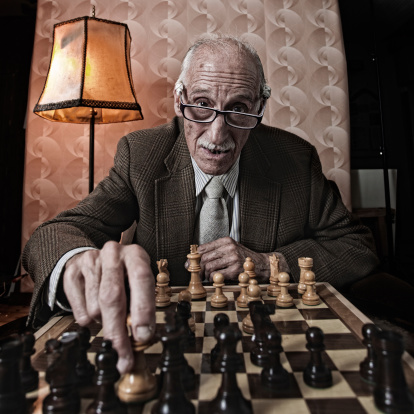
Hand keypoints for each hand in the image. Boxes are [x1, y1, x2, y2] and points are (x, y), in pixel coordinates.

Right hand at [62, 241, 154, 373]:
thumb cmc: (125, 277)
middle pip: (112, 297)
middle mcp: (113, 254)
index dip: (143, 308)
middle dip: (118, 331)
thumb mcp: (138, 284)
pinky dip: (88, 320)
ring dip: (103, 322)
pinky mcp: (72, 272)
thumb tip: (141, 337)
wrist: (97, 259)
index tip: (143, 335)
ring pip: (95, 307)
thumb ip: (140, 305)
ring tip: (110, 317)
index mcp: (136, 255)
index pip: (141, 278)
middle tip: (123, 356)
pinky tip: (95, 313)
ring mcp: (90, 261)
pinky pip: (78, 309)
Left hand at [197, 237, 289, 281]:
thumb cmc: (243, 258)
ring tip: (209, 276)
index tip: (189, 264)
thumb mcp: (230, 249)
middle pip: (205, 258)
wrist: (262, 265)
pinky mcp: (235, 269)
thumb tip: (194, 259)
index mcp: (226, 241)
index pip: (203, 248)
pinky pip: (217, 275)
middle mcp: (229, 247)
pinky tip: (216, 279)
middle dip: (198, 268)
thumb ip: (215, 252)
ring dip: (206, 274)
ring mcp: (233, 258)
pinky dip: (213, 279)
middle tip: (198, 273)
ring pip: (209, 267)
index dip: (194, 257)